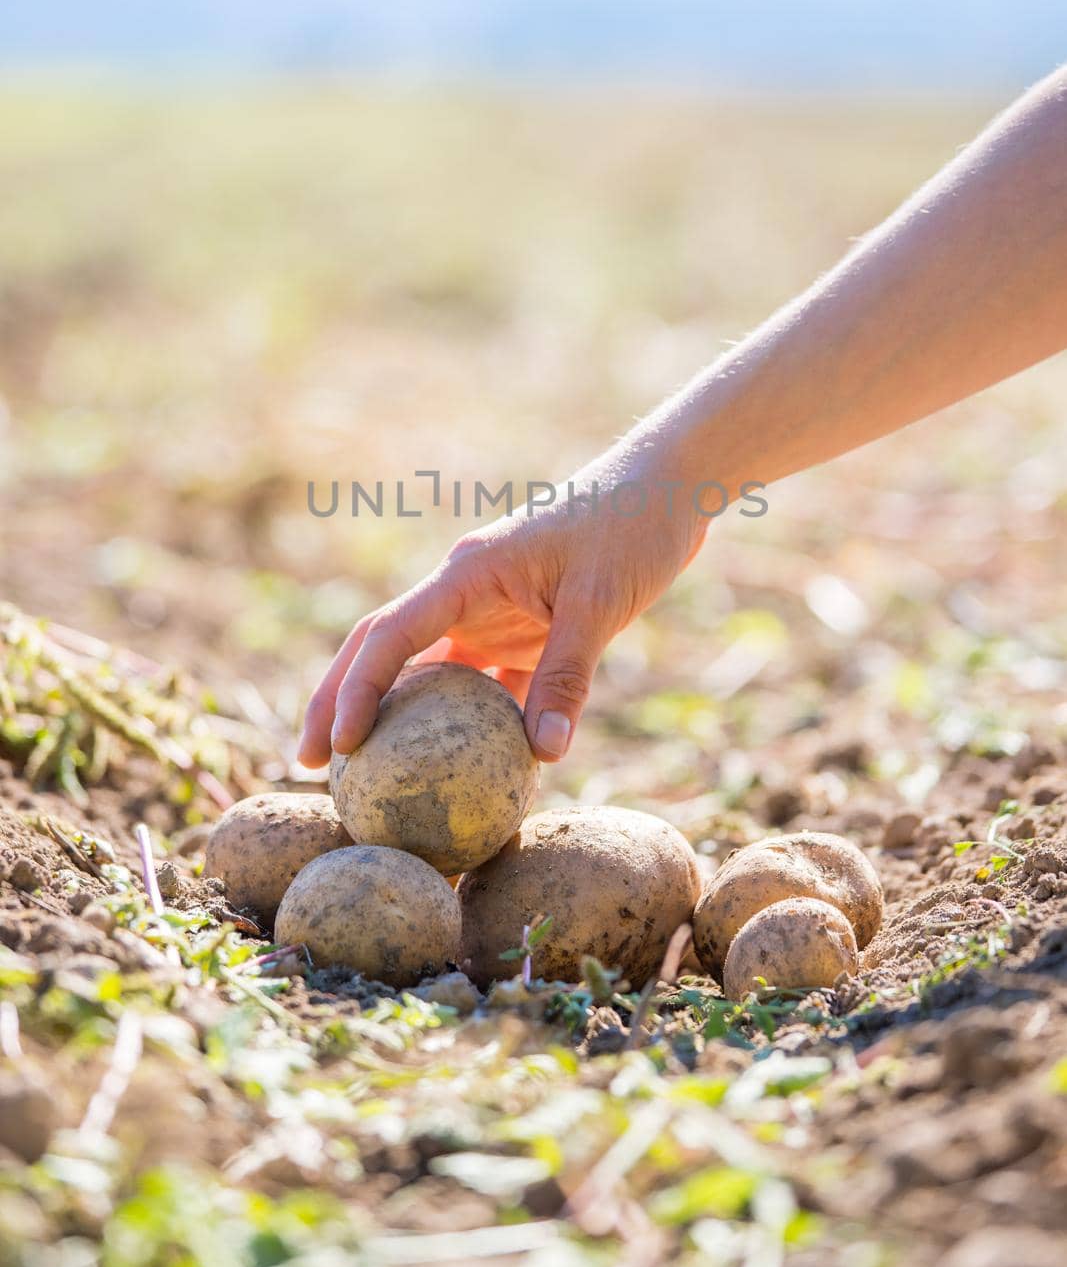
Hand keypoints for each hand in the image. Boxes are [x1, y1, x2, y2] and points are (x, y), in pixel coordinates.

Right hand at [298, 434, 708, 765]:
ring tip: (366, 779)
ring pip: (428, 673)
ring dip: (396, 719)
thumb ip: (568, 674)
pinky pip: (486, 688)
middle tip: (309, 766)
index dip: (357, 688)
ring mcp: (492, 613)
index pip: (392, 633)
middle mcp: (466, 594)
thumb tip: (544, 755)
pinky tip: (465, 777)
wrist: (669, 486)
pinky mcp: (524, 631)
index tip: (340, 744)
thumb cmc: (631, 525)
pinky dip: (472, 728)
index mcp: (467, 574)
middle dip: (339, 702)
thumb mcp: (601, 601)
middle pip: (383, 650)